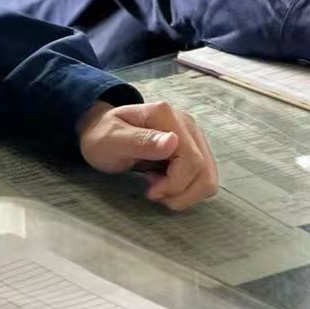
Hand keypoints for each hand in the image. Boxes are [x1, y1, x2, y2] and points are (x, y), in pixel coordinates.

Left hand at [77, 99, 218, 211]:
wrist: (101, 132)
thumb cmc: (102, 136)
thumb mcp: (112, 141)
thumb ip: (141, 141)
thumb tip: (173, 141)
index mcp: (165, 116)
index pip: (191, 159)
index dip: (175, 184)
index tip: (150, 191)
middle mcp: (186, 123)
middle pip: (203, 171)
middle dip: (178, 191)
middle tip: (152, 191)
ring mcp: (193, 136)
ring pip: (208, 178)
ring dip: (185, 193)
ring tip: (158, 187)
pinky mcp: (195, 149)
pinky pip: (203, 178)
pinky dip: (186, 189)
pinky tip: (164, 182)